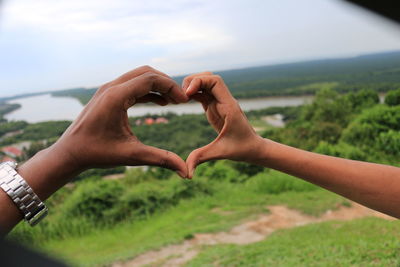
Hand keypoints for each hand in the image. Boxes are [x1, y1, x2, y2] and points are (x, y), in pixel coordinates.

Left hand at [51, 66, 188, 177]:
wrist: (69, 153)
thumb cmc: (97, 153)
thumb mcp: (132, 156)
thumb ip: (161, 159)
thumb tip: (186, 172)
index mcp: (116, 97)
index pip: (151, 79)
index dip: (171, 88)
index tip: (184, 102)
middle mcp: (111, 87)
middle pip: (146, 72)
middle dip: (166, 84)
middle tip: (181, 100)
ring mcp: (107, 89)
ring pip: (139, 76)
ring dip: (157, 86)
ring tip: (173, 101)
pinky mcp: (107, 95)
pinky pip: (132, 85)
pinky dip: (147, 91)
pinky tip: (159, 103)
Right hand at [183, 72, 264, 177]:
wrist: (254, 148)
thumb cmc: (242, 149)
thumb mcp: (221, 152)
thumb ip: (202, 158)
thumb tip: (187, 173)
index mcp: (228, 106)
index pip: (216, 81)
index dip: (200, 81)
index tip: (188, 94)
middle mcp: (225, 100)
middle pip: (209, 77)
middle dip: (193, 80)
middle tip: (181, 96)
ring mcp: (220, 102)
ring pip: (205, 82)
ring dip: (192, 85)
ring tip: (180, 98)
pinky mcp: (215, 107)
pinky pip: (203, 93)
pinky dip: (193, 93)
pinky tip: (184, 101)